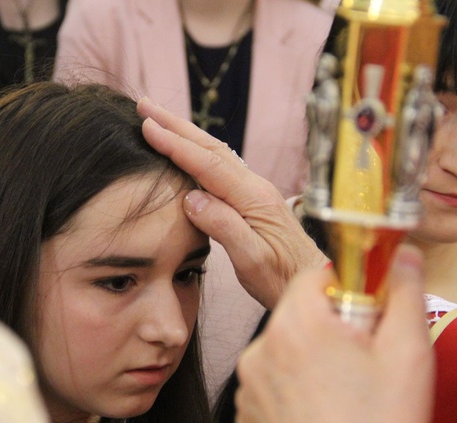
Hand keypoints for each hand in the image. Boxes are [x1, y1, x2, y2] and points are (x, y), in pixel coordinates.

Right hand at [138, 98, 326, 309]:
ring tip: (158, 120)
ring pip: (215, 154)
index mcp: (253, 198)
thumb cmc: (282, 278)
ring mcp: (255, 191)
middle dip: (175, 125)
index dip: (175, 144)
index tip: (148, 126)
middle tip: (145, 105)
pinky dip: (197, 153)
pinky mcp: (253, 200)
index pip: (207, 164)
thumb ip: (224, 227)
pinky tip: (186, 152)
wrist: (311, 283)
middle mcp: (255, 187)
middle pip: (210, 148)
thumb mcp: (251, 260)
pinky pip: (220, 168)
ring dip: (185, 135)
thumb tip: (192, 198)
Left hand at [234, 245, 434, 422]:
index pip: (314, 275)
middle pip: (299, 314)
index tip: (368, 312)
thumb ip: (404, 292)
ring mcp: (247, 388)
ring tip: (345, 397)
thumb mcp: (408, 354)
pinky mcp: (245, 419)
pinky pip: (271, 387)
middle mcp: (259, 350)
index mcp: (295, 325)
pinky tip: (324, 419)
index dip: (348, 286)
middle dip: (332, 326)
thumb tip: (402, 254)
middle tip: (364, 360)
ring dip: (311, 360)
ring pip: (284, 351)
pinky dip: (294, 393)